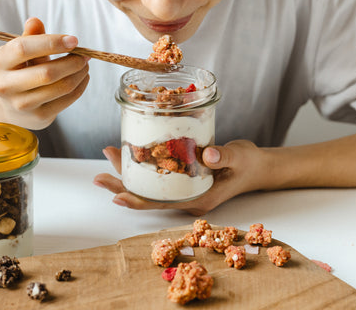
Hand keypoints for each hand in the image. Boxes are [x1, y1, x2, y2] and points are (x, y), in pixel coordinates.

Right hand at [0, 17, 89, 129]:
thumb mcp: (20, 51)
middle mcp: (5, 85)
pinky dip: (80, 86)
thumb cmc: (20, 70)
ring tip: (84, 65)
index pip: (23, 48)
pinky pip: (67, 100)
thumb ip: (30, 36)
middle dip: (72, 62)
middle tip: (85, 55)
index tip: (74, 40)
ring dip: (79, 74)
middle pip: (46, 73)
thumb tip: (35, 21)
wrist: (11, 105)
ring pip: (60, 87)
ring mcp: (21, 104)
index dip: (51, 43)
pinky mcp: (38, 117)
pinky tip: (83, 78)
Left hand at [94, 140, 267, 215]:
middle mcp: (186, 197)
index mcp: (197, 199)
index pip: (161, 204)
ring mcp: (183, 189)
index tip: (117, 197)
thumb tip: (207, 155)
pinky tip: (130, 151)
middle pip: (147, 197)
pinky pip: (157, 175)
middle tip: (98, 177)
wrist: (257, 167)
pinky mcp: (183, 178)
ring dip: (127, 172)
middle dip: (121, 186)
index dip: (137, 201)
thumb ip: (225, 156)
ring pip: (149, 186)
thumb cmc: (249, 164)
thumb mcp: (241, 158)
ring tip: (108, 154)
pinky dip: (142, 163)